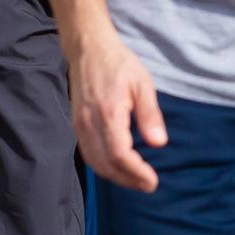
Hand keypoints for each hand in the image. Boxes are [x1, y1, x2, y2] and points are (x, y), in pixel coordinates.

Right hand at [69, 28, 166, 191]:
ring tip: (136, 181)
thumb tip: (159, 144)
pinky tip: (118, 167)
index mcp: (108, 114)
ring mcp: (79, 126)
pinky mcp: (76, 125)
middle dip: (127, 180)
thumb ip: (150, 115)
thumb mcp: (143, 85)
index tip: (152, 181)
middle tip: (148, 185)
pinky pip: (88, 154)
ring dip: (115, 176)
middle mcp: (89, 124)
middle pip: (105, 164)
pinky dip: (103, 166)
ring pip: (94, 163)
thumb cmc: (120, 65)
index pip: (119, 155)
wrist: (89, 50)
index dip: (135, 172)